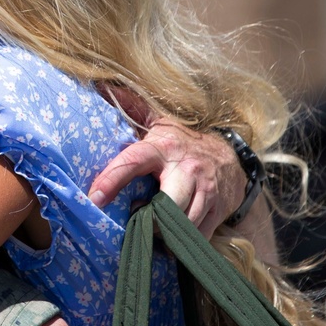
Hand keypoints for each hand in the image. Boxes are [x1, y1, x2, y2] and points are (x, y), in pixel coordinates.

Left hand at [88, 90, 243, 238]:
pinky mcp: (219, 208)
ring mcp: (206, 190)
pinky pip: (199, 235)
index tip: (94, 197)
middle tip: (136, 221)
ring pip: (184, 224)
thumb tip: (100, 84)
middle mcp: (185, 169)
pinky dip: (183, 240)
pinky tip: (173, 235)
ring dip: (165, 233)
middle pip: (167, 204)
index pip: (133, 161)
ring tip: (152, 230)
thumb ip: (130, 106)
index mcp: (162, 147)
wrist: (231, 155)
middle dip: (149, 220)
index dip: (112, 179)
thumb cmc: (182, 141)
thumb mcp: (158, 120)